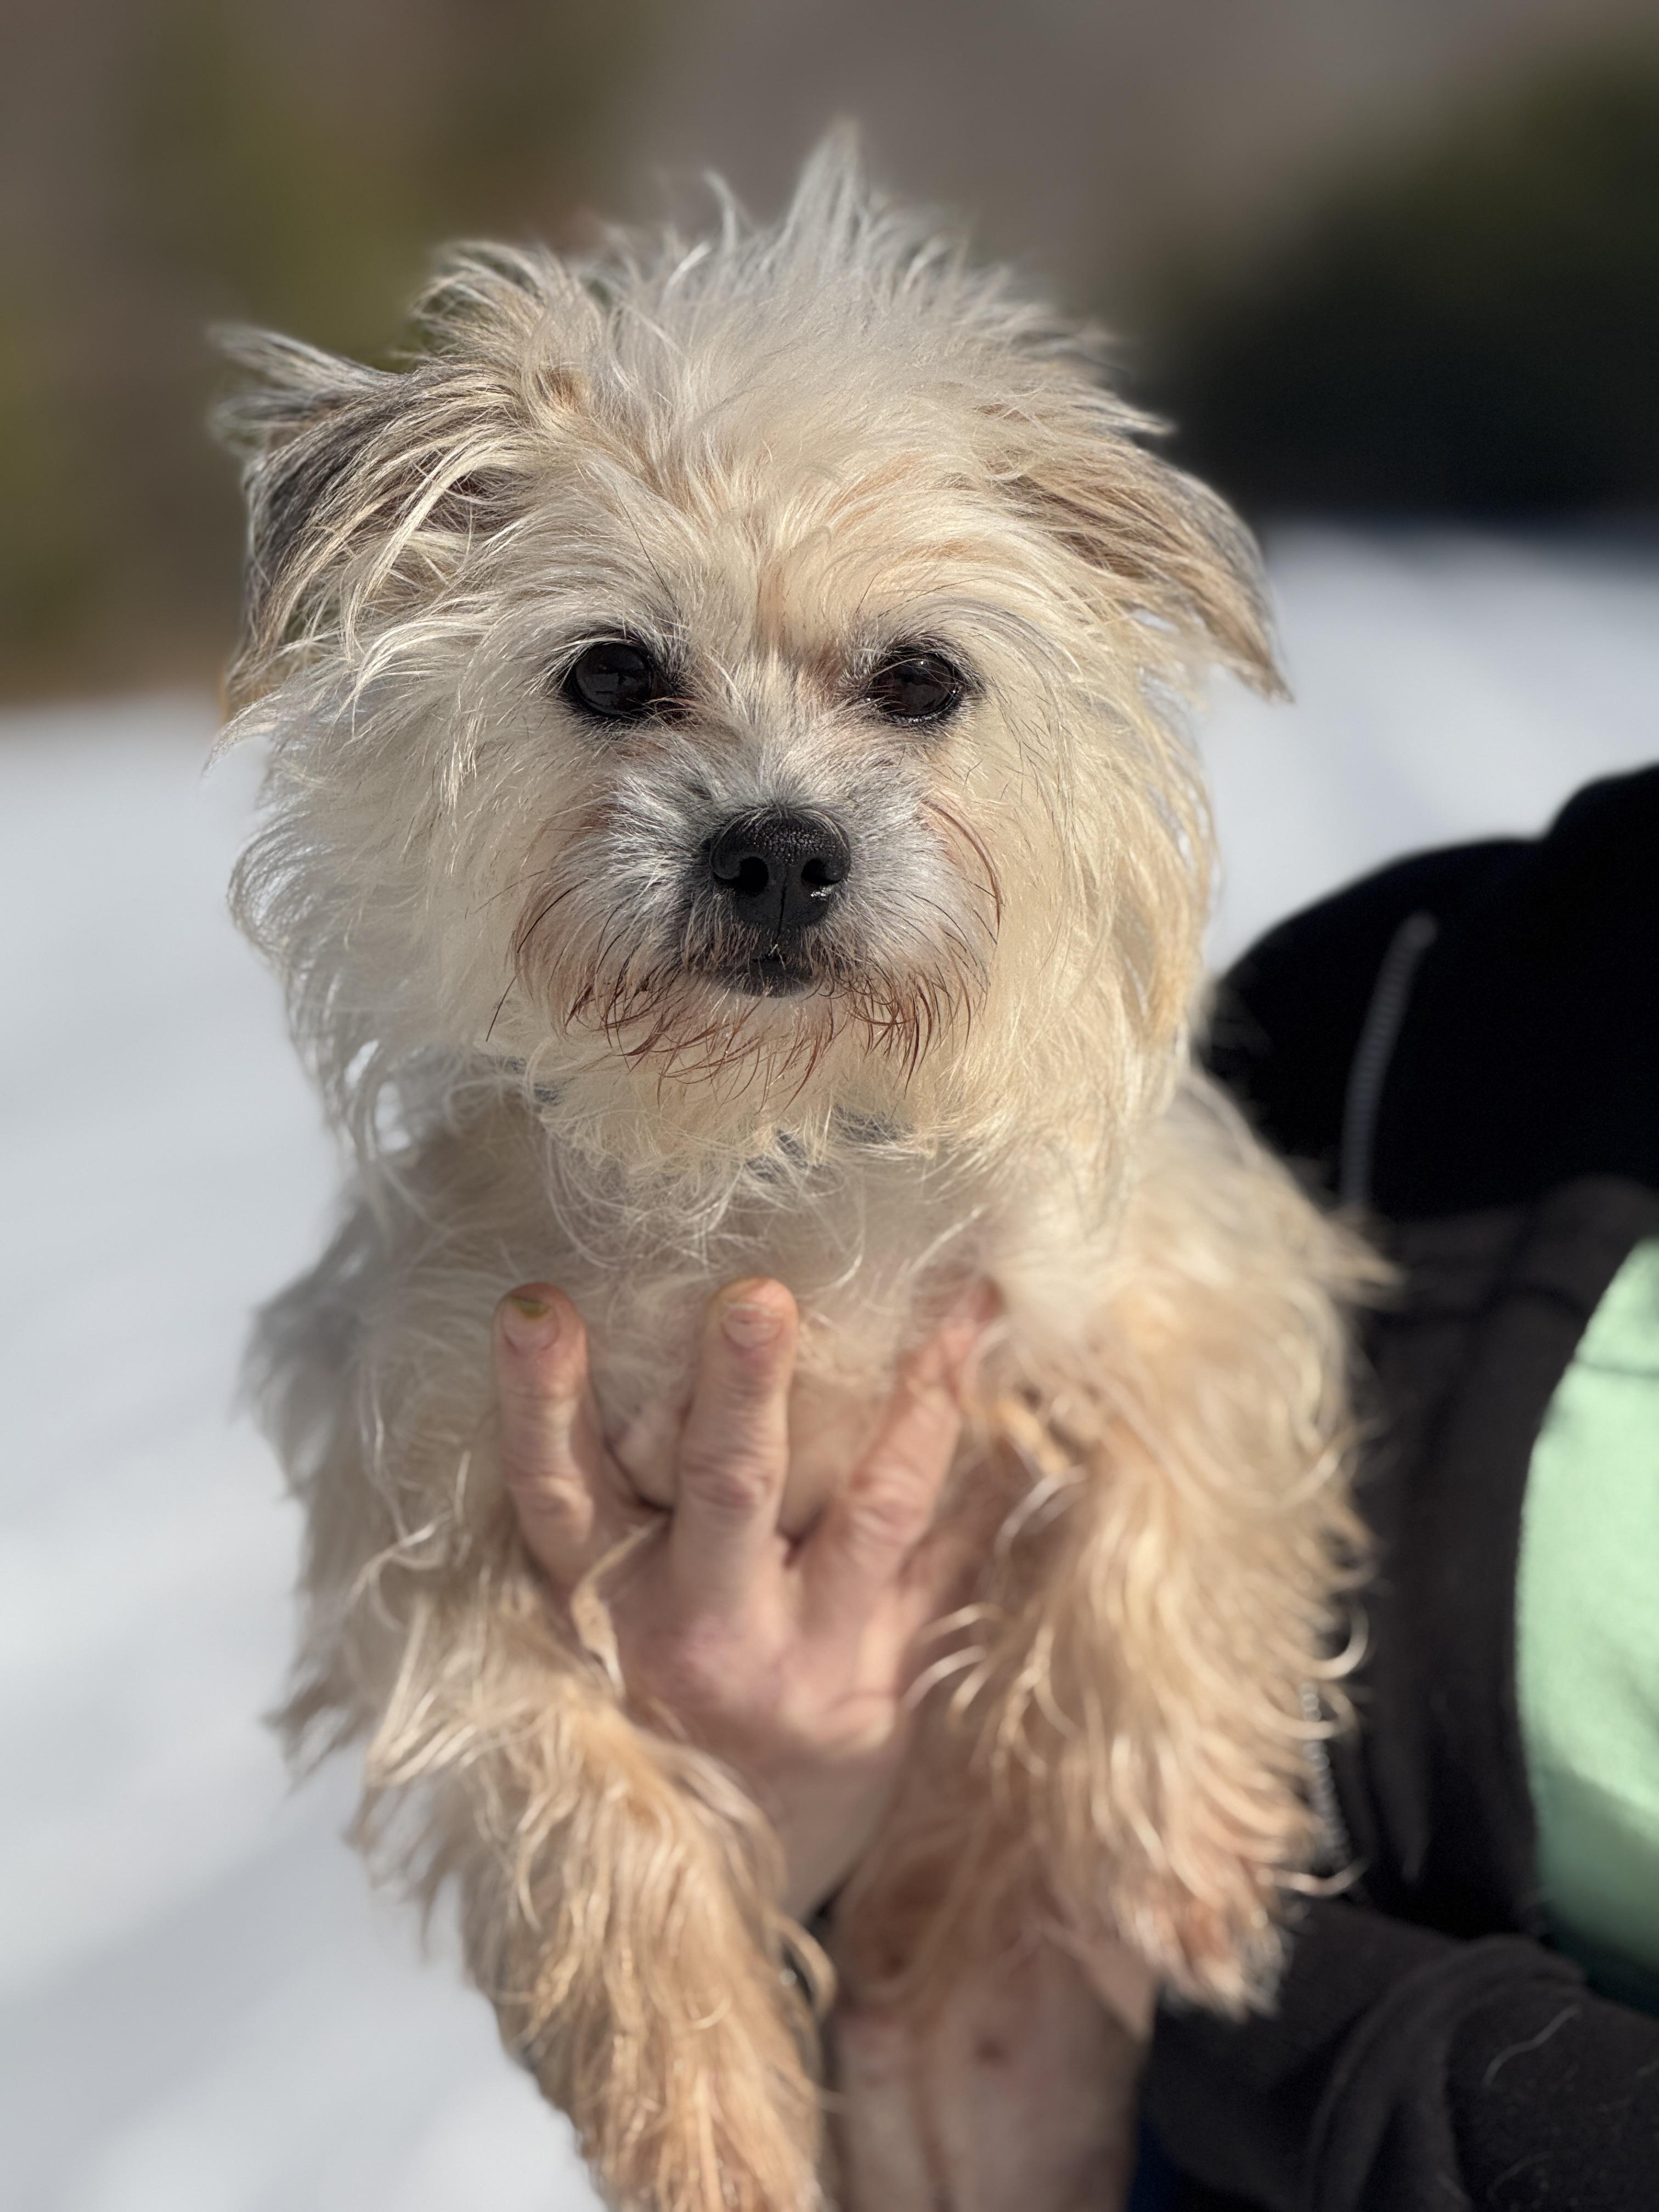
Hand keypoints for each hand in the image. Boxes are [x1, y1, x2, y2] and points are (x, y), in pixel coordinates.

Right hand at [492, 1277, 988, 1918]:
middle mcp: (704, 1633)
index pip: (554, 1490)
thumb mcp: (588, 1622)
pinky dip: (996, 1470)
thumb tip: (613, 1325)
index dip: (540, 1397)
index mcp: (604, 1606)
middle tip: (759, 1295)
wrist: (730, 1875)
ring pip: (877, 1508)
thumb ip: (604, 1507)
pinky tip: (1034, 1387)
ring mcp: (814, 1659)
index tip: (537, 1304)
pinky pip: (959, 1556)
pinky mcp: (899, 1680)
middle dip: (744, 1385)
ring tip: (966, 1300)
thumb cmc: (650, 1708)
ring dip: (923, 1396)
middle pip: (725, 1488)